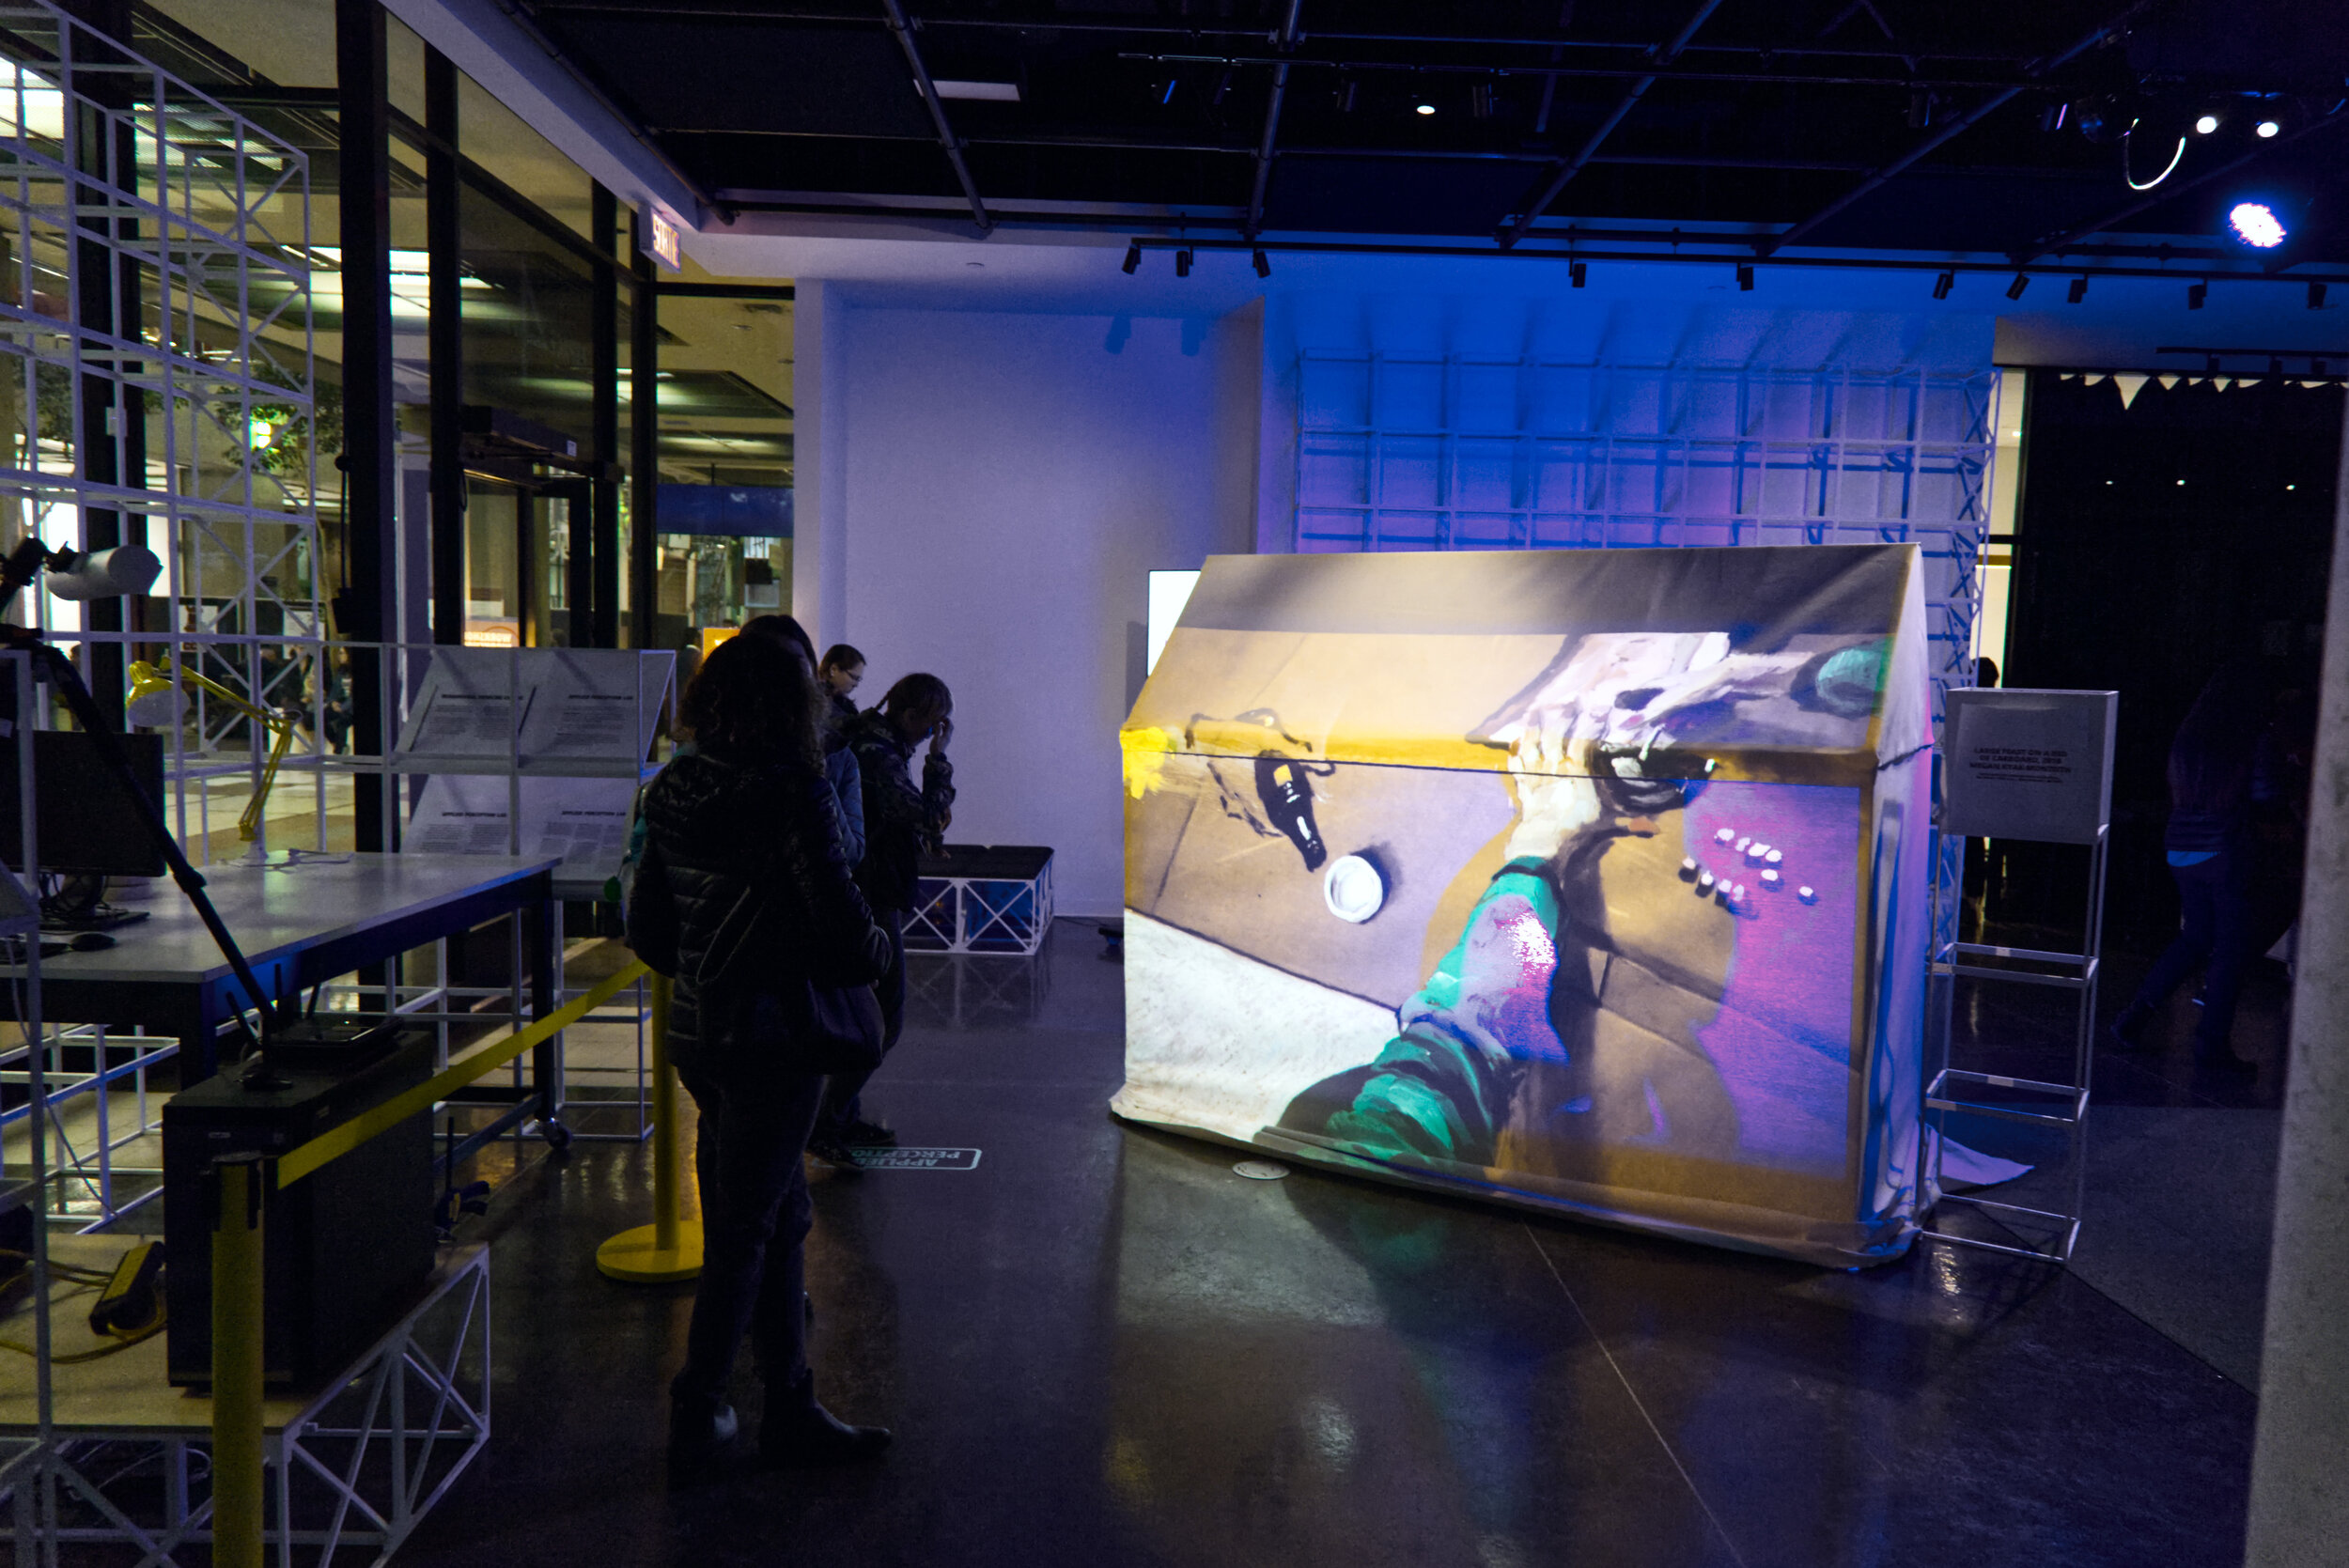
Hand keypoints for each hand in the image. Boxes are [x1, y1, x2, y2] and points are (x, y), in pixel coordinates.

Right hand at [928, 717, 952, 756]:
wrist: (936, 758)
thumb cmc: (935, 749)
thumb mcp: (935, 739)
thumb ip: (937, 730)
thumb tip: (939, 723)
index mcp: (947, 735)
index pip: (949, 725)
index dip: (946, 719)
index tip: (941, 717)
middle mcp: (948, 737)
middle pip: (951, 726)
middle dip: (947, 721)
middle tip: (941, 718)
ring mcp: (947, 739)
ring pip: (948, 729)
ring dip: (945, 725)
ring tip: (940, 722)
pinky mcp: (944, 741)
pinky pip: (945, 732)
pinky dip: (943, 729)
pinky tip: (938, 729)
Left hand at [1490, 634, 1706, 863]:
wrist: (1545, 841)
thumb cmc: (1577, 829)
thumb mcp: (1607, 825)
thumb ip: (1630, 823)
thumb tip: (1656, 831)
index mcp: (1577, 771)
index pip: (1582, 741)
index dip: (1587, 725)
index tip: (1593, 710)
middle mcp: (1556, 768)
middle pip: (1553, 736)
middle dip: (1556, 720)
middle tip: (1558, 705)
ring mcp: (1537, 776)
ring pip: (1531, 746)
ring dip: (1531, 733)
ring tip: (1533, 720)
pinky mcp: (1523, 787)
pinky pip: (1515, 767)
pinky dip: (1514, 758)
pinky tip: (1514, 750)